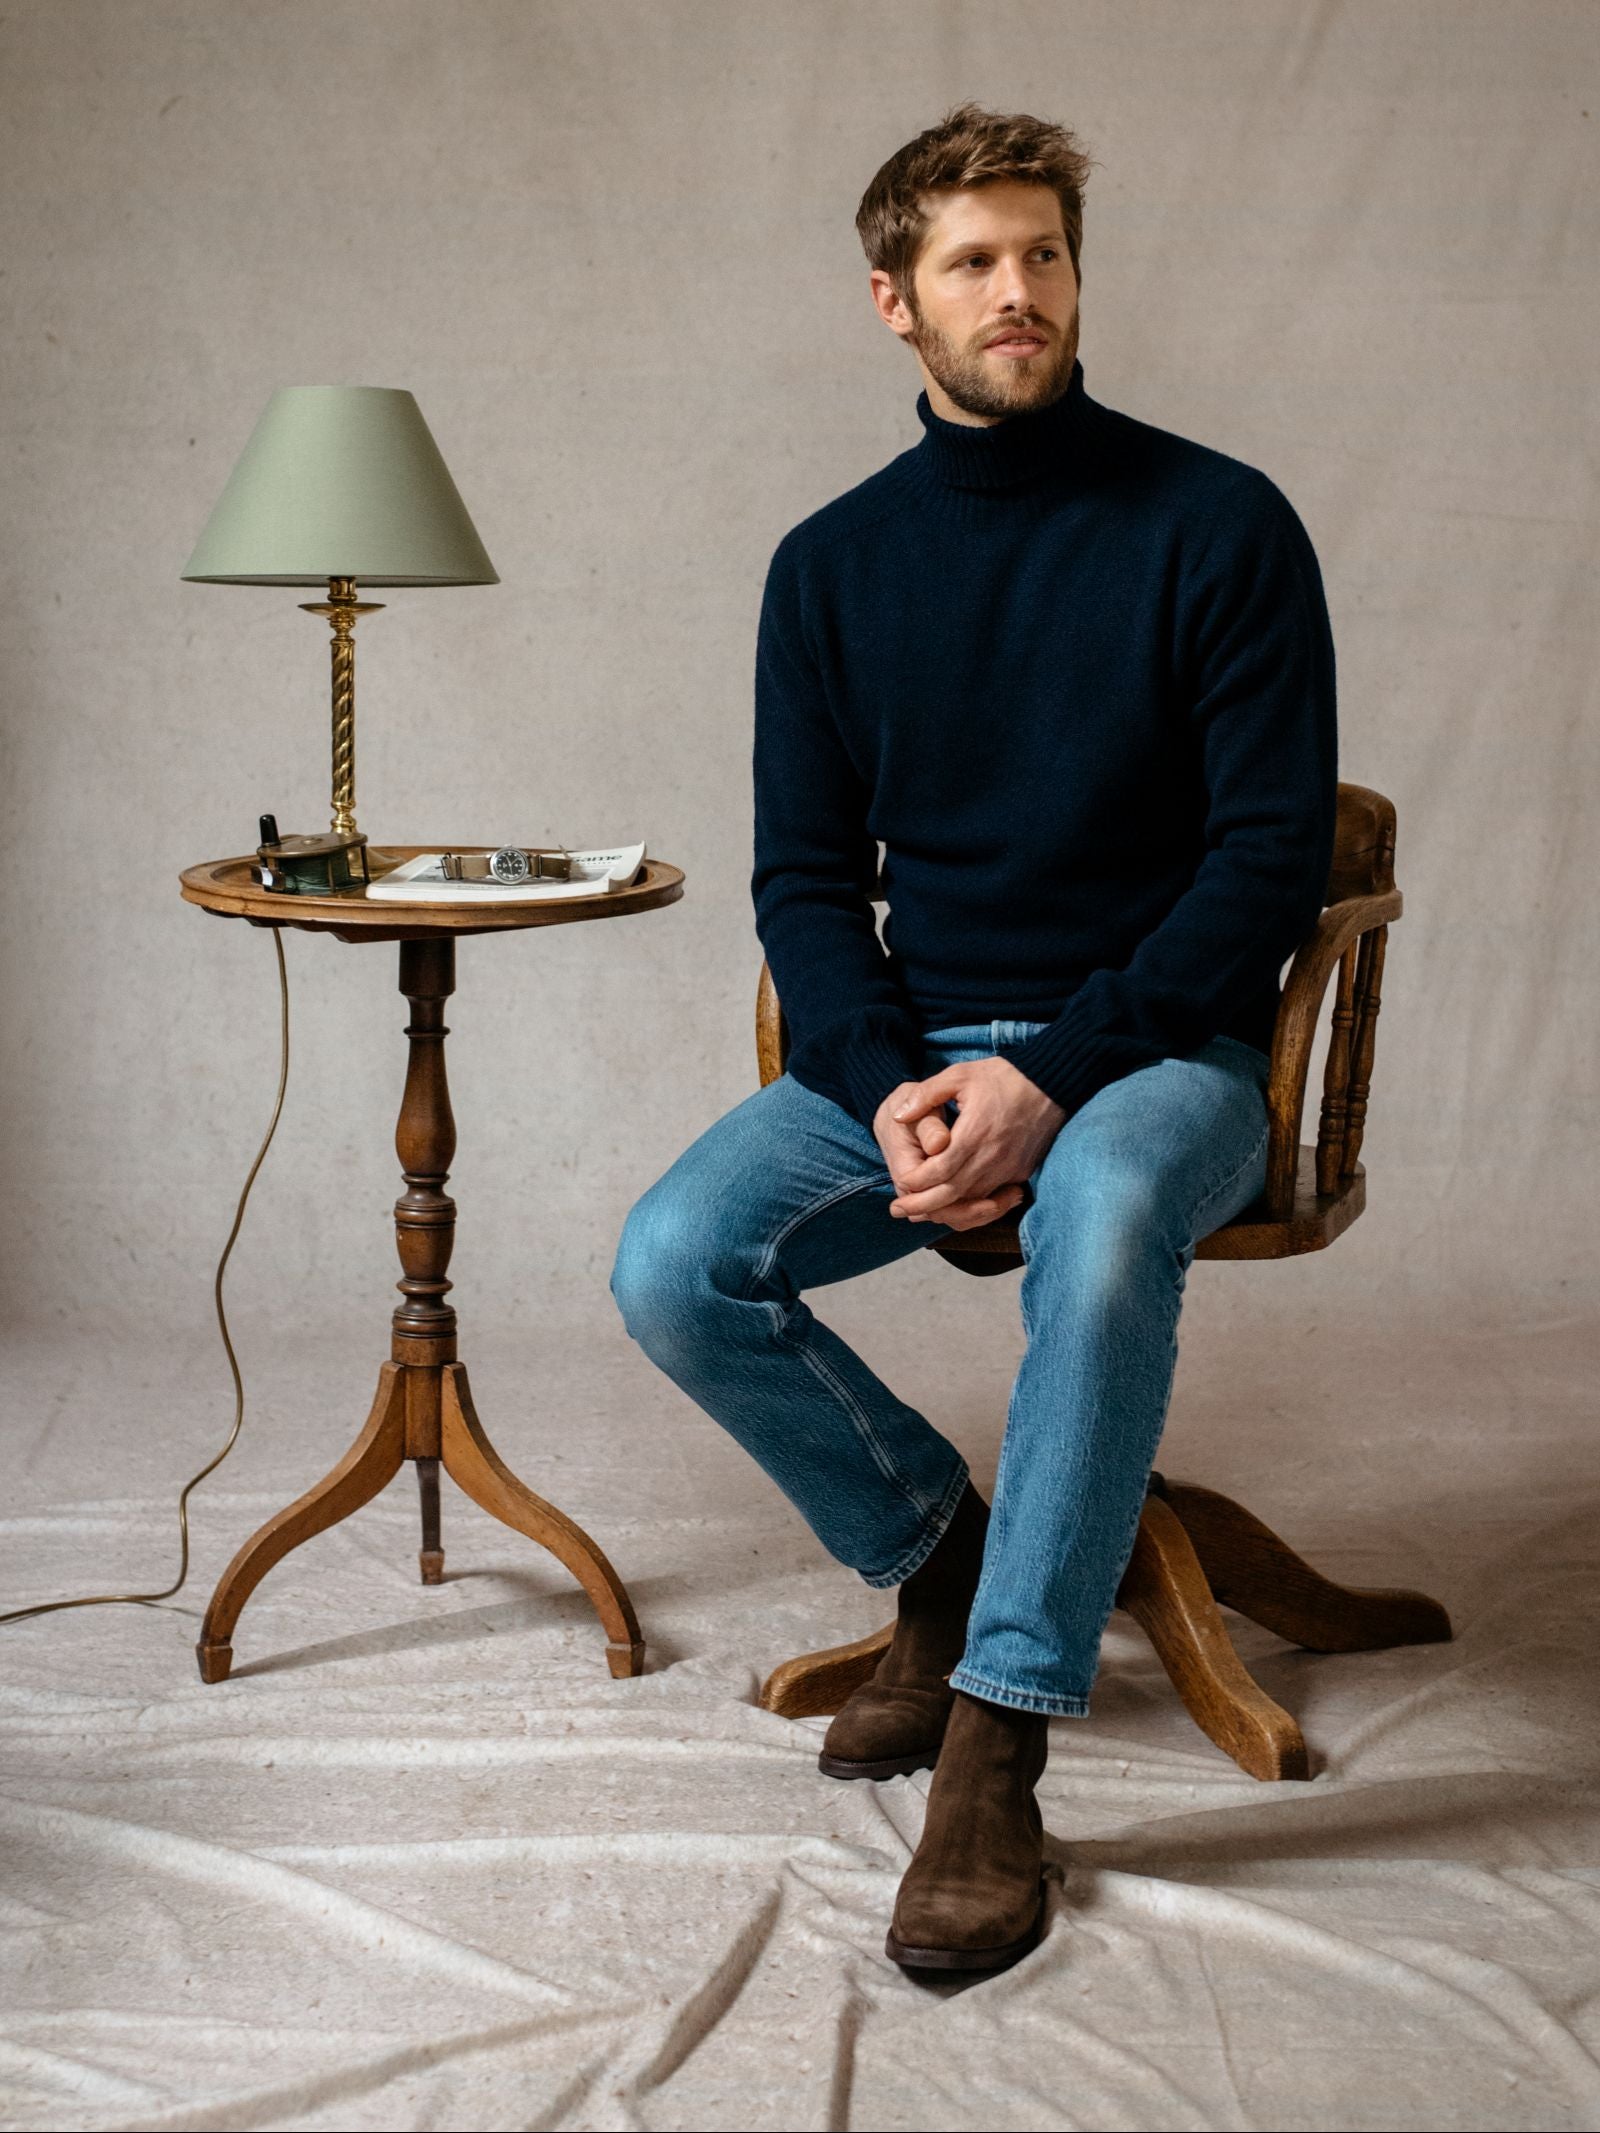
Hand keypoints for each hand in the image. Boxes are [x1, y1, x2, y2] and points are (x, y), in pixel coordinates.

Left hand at [877, 1057, 1067, 1227]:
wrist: (1051, 1084)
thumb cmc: (1002, 1077)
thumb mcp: (959, 1075)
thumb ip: (926, 1095)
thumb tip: (898, 1115)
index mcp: (973, 1133)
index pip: (938, 1170)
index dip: (915, 1182)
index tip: (900, 1182)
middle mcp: (992, 1157)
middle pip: (952, 1194)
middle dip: (923, 1206)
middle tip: (900, 1211)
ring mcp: (1009, 1168)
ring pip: (972, 1201)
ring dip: (946, 1209)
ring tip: (921, 1213)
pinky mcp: (1021, 1172)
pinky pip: (991, 1197)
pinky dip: (971, 1204)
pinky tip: (953, 1205)